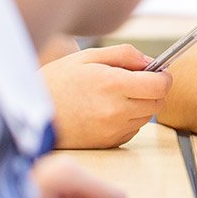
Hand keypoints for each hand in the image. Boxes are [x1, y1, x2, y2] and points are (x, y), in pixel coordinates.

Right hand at [41, 45, 171, 148]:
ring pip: (146, 116)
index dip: (164, 76)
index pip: (160, 85)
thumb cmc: (58, 81)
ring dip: (141, 105)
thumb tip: (151, 62)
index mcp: (112, 85)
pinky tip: (108, 110)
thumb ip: (125, 54)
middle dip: (154, 90)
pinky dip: (128, 119)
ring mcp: (112, 130)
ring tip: (117, 95)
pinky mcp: (108, 143)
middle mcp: (115, 110)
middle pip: (157, 102)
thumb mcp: (89, 57)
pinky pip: (132, 129)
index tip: (159, 72)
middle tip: (138, 81)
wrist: (32, 115)